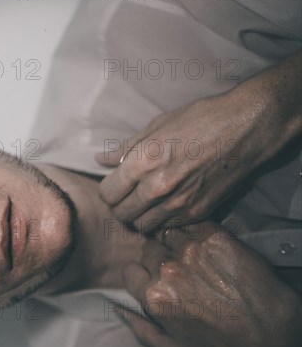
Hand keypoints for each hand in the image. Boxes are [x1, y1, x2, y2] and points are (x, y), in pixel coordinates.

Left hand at [97, 50, 301, 232]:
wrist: (246, 129)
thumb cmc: (200, 120)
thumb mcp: (157, 126)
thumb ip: (125, 148)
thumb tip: (100, 160)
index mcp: (143, 162)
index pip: (107, 194)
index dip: (108, 190)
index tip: (116, 185)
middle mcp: (157, 187)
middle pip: (121, 214)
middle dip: (121, 205)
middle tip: (129, 195)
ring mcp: (177, 204)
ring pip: (142, 225)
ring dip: (140, 216)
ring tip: (147, 201)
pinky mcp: (196, 213)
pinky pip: (166, 226)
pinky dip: (162, 219)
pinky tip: (167, 203)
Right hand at [119, 222, 301, 346]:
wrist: (265, 325)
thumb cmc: (219, 342)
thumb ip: (139, 329)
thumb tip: (116, 309)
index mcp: (153, 296)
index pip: (129, 272)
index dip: (141, 277)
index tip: (154, 281)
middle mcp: (167, 270)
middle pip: (147, 251)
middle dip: (156, 259)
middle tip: (177, 271)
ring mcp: (190, 250)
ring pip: (166, 235)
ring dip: (173, 243)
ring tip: (190, 257)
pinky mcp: (212, 236)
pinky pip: (189, 224)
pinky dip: (191, 232)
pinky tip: (203, 247)